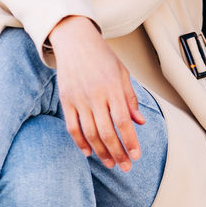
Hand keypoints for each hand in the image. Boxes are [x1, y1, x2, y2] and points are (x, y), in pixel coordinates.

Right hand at [48, 15, 145, 170]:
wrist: (75, 40)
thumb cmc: (102, 56)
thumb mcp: (122, 73)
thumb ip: (130, 98)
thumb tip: (140, 122)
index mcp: (112, 87)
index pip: (123, 121)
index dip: (130, 141)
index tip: (136, 156)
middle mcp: (95, 94)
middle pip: (107, 131)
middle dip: (118, 152)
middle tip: (126, 167)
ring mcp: (78, 98)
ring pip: (89, 133)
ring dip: (101, 151)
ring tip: (110, 163)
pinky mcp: (66, 100)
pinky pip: (72, 127)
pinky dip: (80, 142)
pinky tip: (88, 152)